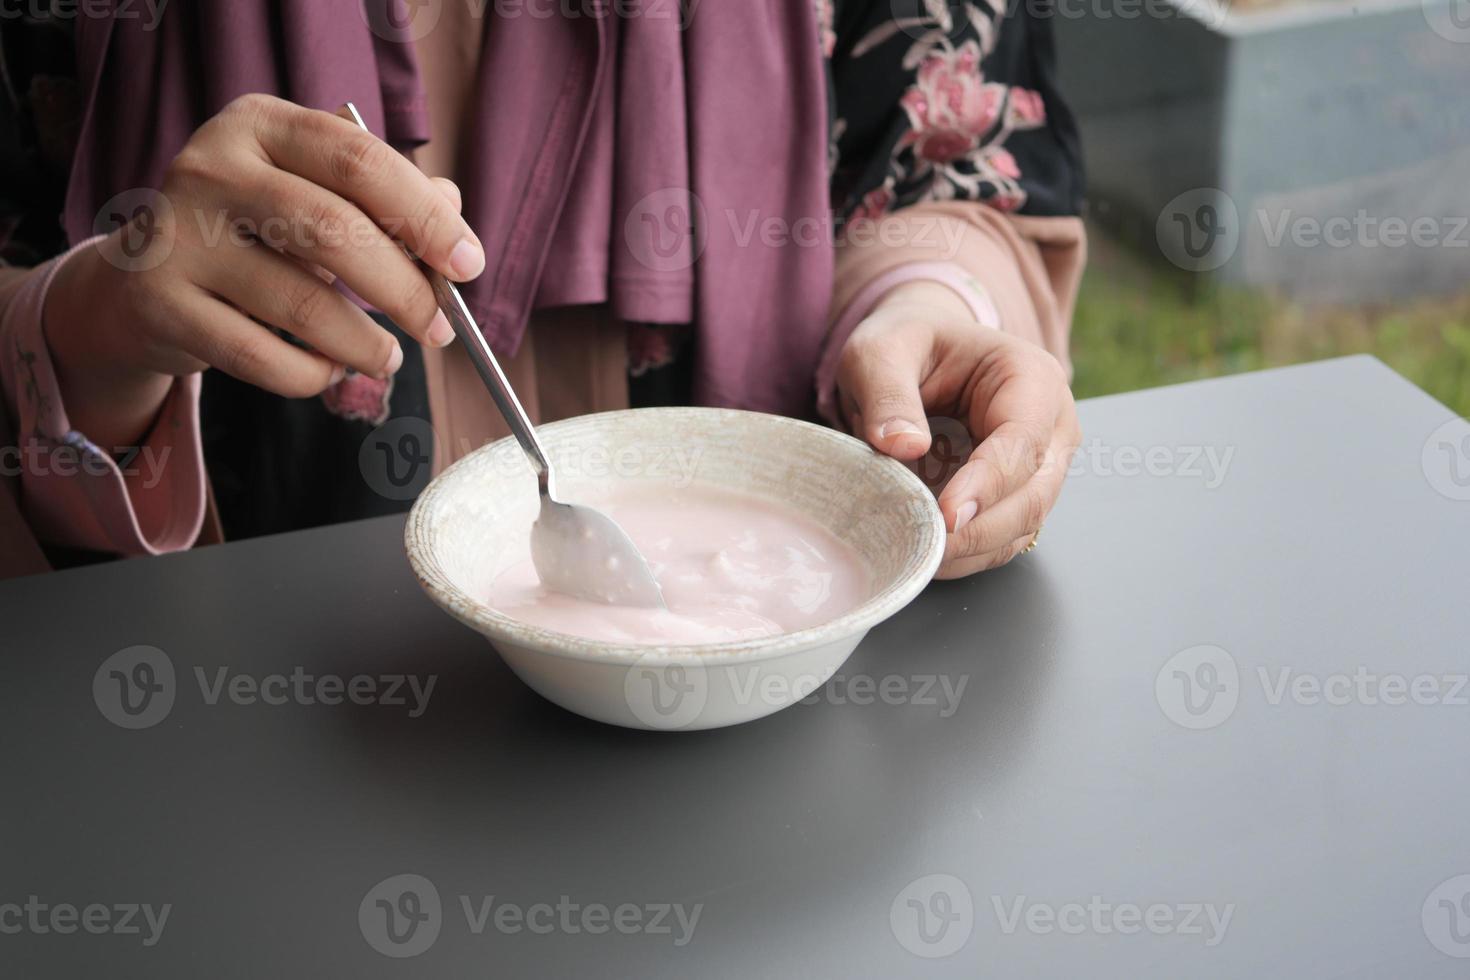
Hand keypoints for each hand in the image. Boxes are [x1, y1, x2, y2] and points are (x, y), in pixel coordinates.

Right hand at [45, 94, 480, 445]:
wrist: (139, 284)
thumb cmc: (252, 235)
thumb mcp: (314, 194)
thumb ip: (385, 199)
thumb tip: (453, 213)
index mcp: (260, 125)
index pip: (360, 161)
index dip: (425, 217)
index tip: (469, 265)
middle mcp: (211, 168)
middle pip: (335, 231)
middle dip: (405, 290)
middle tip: (439, 328)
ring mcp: (177, 237)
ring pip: (303, 304)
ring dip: (365, 344)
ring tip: (388, 358)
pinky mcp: (160, 305)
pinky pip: (262, 358)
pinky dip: (313, 376)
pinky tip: (329, 372)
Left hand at [835, 280, 1080, 577]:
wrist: (917, 356)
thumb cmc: (906, 346)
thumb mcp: (881, 351)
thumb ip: (887, 393)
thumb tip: (902, 446)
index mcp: (1031, 378)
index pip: (1022, 441)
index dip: (987, 484)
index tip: (946, 516)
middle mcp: (1051, 426)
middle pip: (1034, 495)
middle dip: (980, 530)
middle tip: (925, 549)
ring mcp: (1042, 467)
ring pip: (1023, 527)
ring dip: (972, 550)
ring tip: (917, 555)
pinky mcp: (1018, 497)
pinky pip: (1003, 539)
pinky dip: (968, 555)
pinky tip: (927, 555)